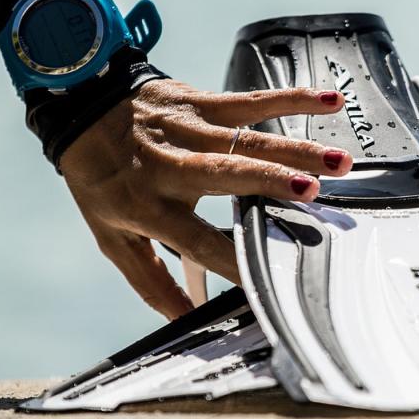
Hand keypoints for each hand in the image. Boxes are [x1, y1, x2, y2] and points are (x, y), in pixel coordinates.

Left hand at [60, 79, 352, 318]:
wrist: (81, 106)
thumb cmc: (102, 179)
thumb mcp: (112, 237)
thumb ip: (151, 280)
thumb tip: (184, 320)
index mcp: (148, 205)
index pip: (196, 239)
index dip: (232, 260)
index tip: (269, 278)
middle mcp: (171, 165)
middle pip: (226, 174)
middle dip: (271, 182)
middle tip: (312, 193)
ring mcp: (189, 129)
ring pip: (248, 138)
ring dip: (296, 147)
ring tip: (338, 161)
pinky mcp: (202, 101)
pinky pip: (251, 100)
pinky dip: (292, 98)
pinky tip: (327, 101)